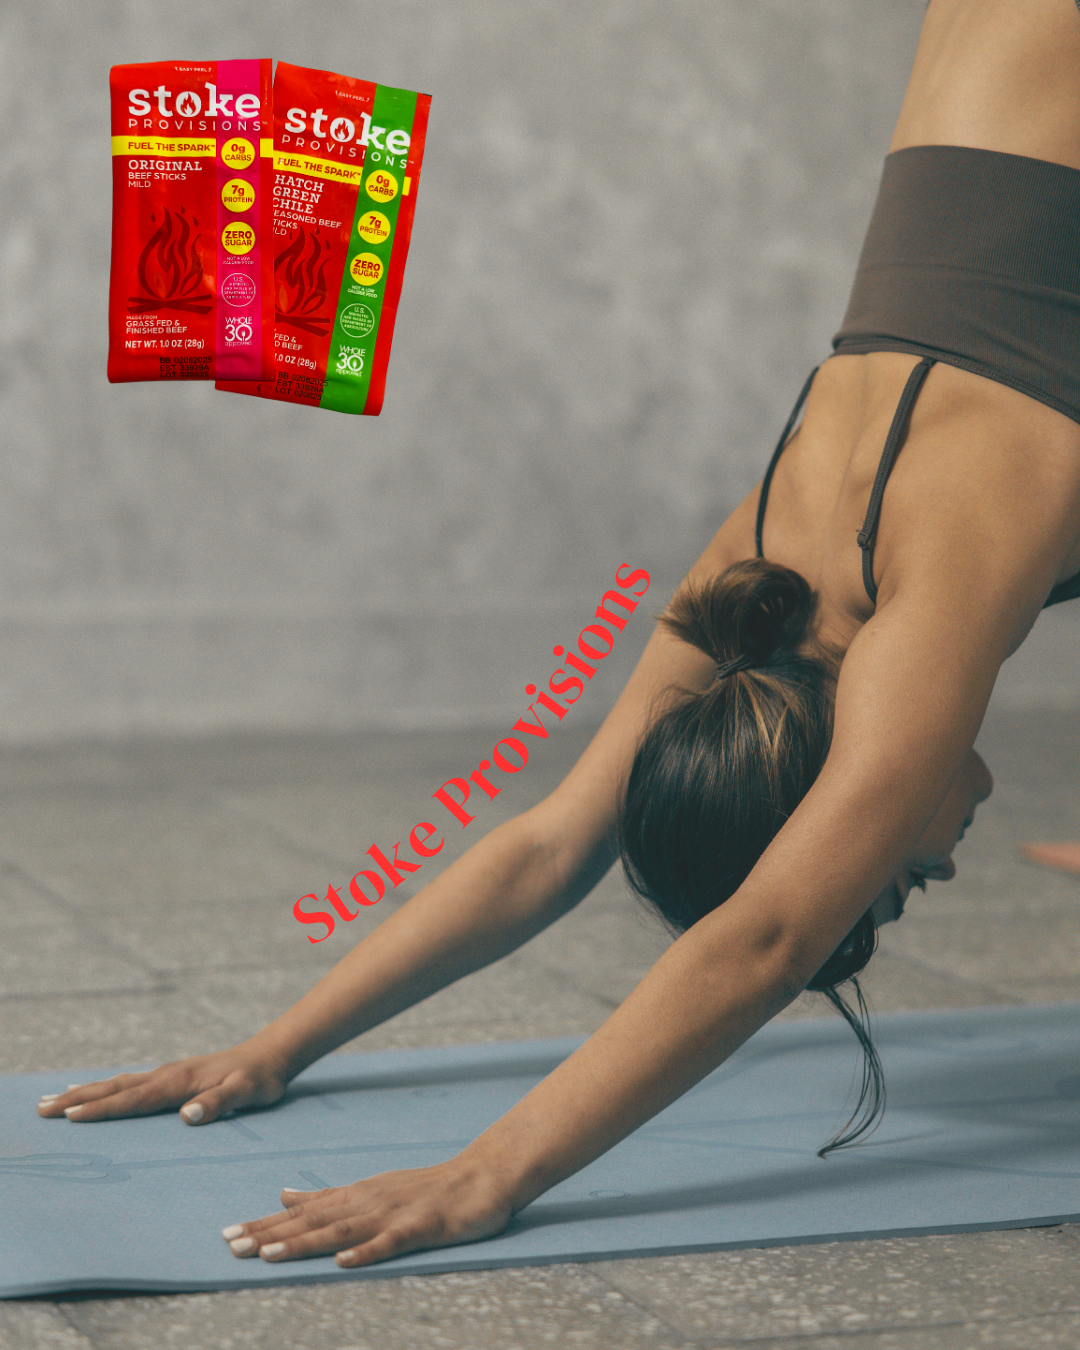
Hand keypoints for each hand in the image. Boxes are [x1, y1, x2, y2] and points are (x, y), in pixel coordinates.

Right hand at [35, 1043, 288, 1124]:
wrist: (270, 1056)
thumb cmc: (259, 1079)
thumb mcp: (246, 1093)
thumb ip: (218, 1104)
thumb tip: (187, 1115)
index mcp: (179, 1083)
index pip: (134, 1099)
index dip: (103, 1109)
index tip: (71, 1116)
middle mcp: (167, 1075)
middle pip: (115, 1088)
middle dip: (78, 1099)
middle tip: (42, 1109)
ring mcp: (167, 1075)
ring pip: (118, 1084)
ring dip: (85, 1092)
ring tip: (53, 1101)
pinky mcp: (171, 1077)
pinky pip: (129, 1084)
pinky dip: (105, 1089)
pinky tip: (93, 1092)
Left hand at [221, 1158, 512, 1267]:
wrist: (482, 1176)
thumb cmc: (426, 1187)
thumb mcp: (371, 1187)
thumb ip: (328, 1195)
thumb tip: (284, 1194)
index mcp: (355, 1195)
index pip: (302, 1212)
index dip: (264, 1223)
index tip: (228, 1235)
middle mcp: (367, 1201)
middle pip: (312, 1220)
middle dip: (269, 1233)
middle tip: (231, 1246)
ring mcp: (393, 1213)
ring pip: (341, 1231)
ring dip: (303, 1242)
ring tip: (268, 1254)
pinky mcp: (420, 1226)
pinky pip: (390, 1242)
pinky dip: (366, 1252)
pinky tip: (344, 1262)